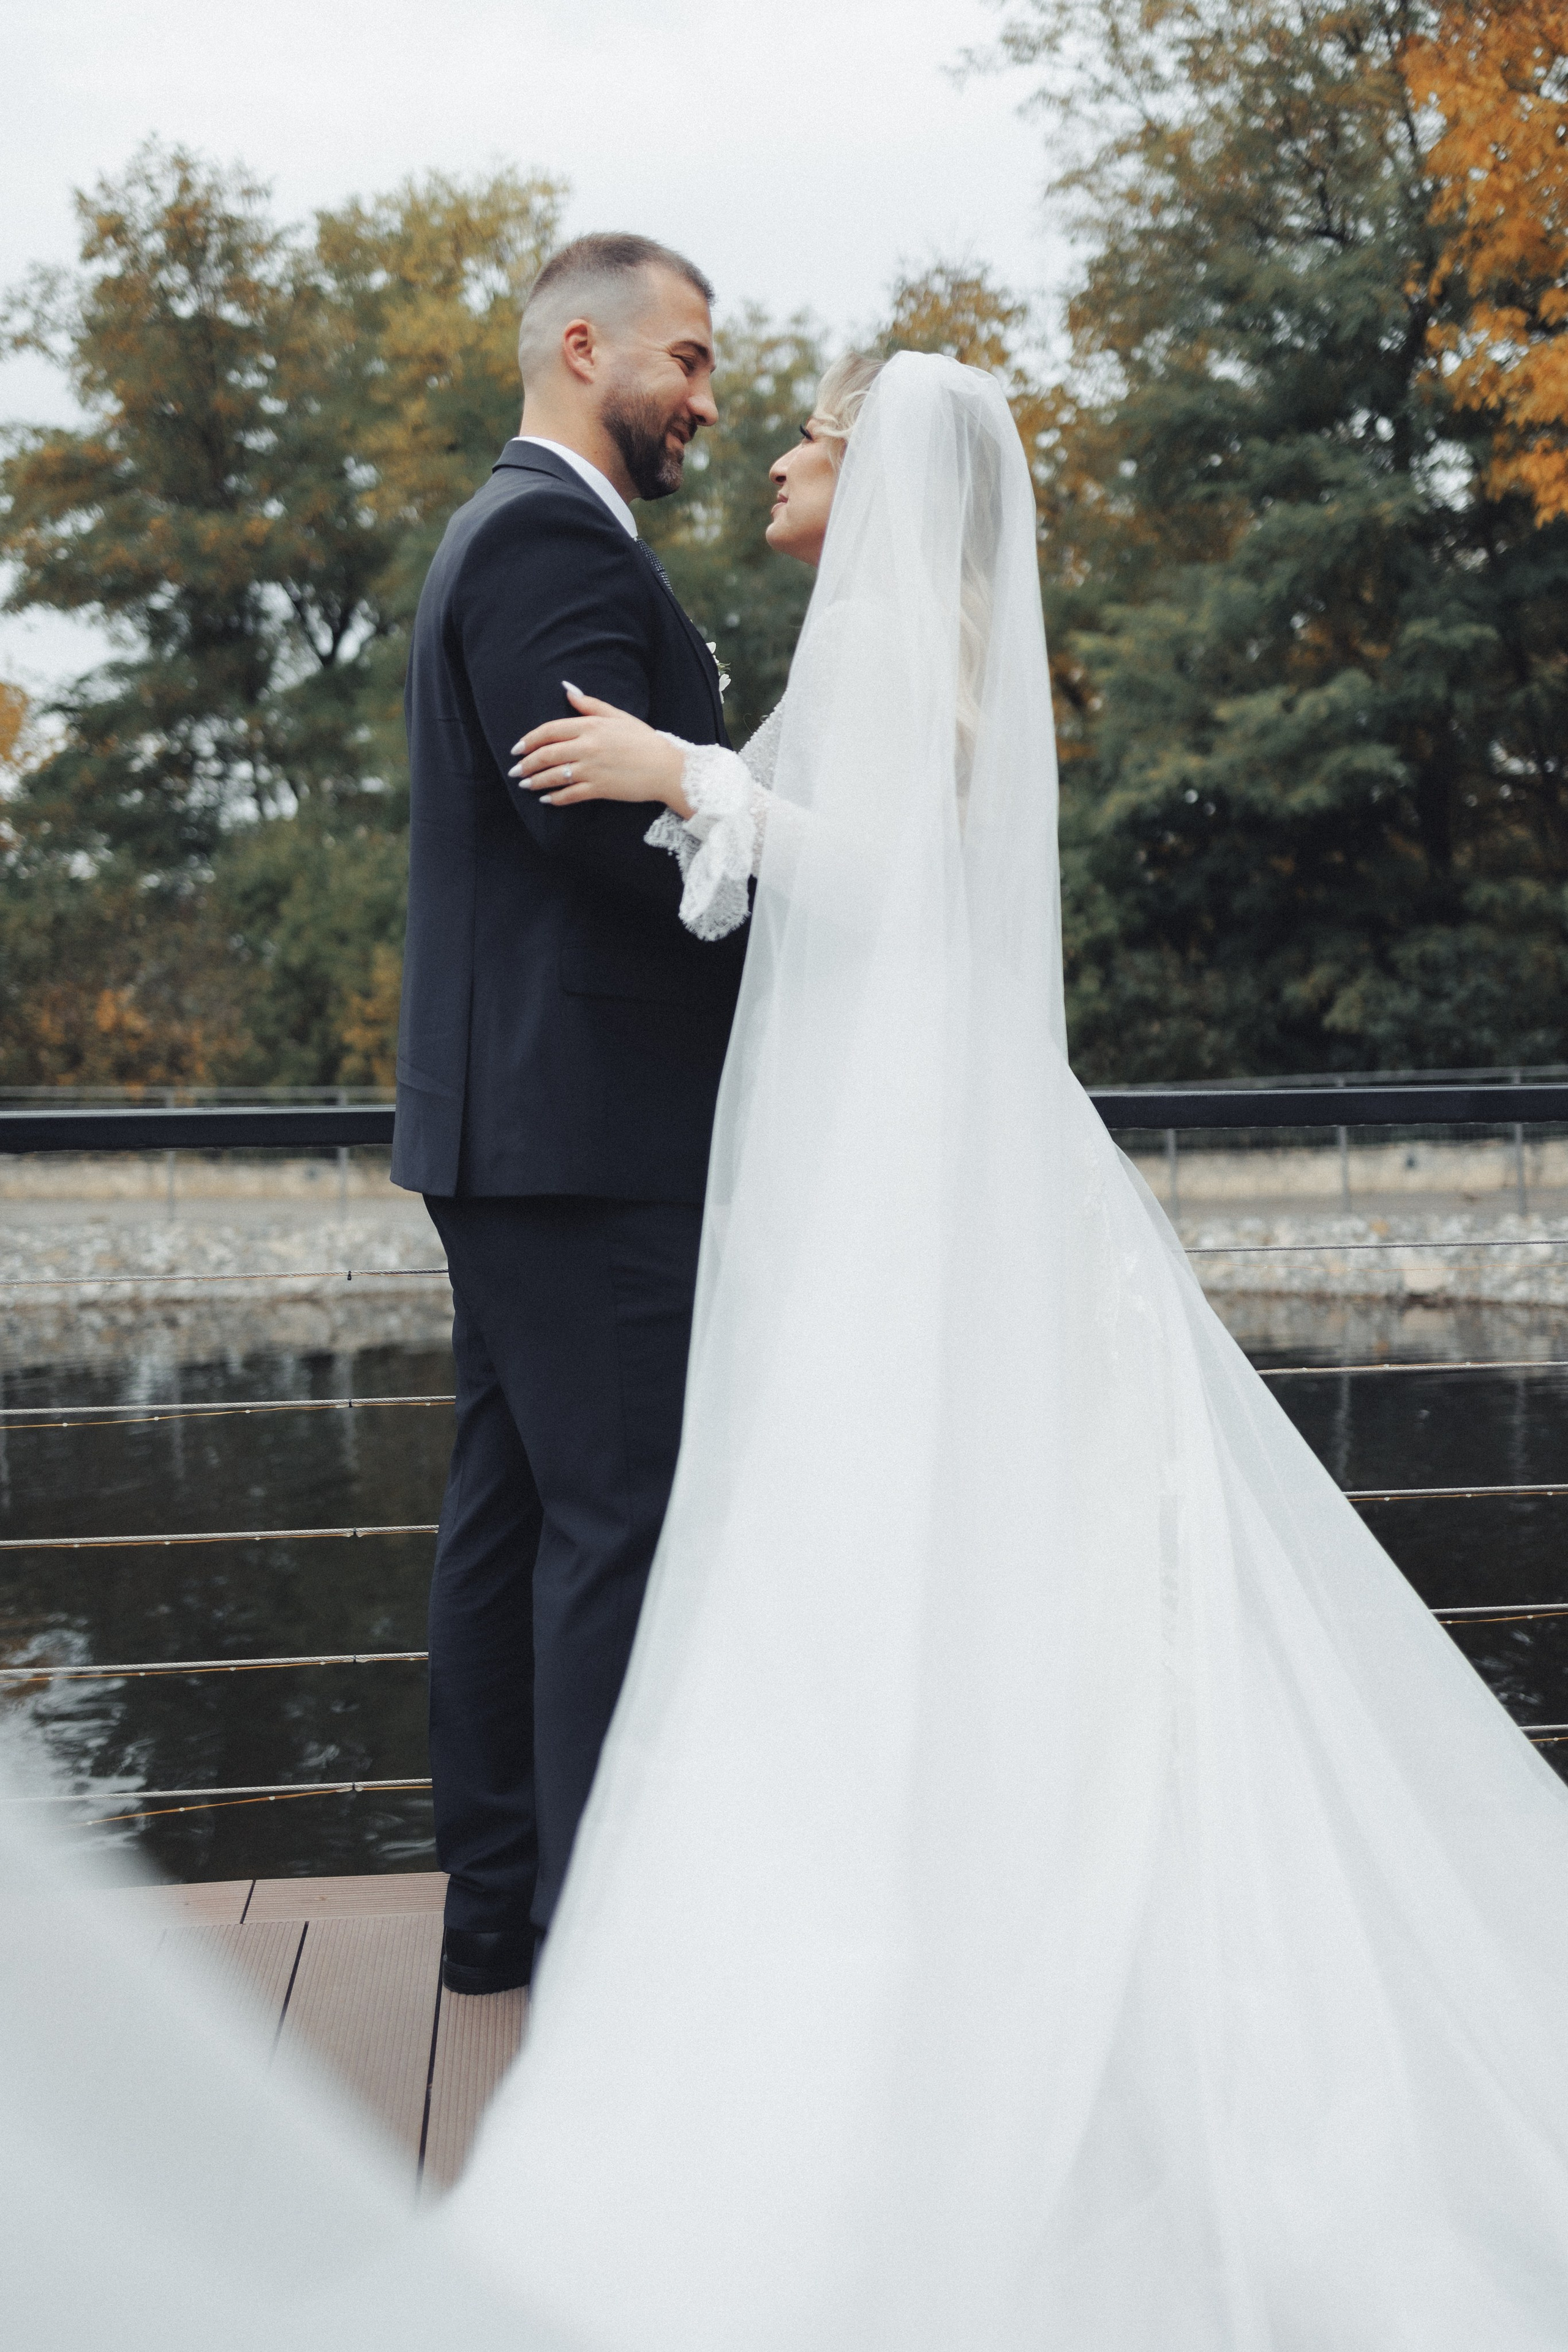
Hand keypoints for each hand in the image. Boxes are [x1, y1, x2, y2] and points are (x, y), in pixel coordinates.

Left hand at [511, 684, 692, 816]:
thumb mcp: (618, 716)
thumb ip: (590, 704)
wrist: (667, 768)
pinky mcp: (600, 789)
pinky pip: (570, 794)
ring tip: (525, 784)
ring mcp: (592, 769)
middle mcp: (587, 747)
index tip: (517, 748)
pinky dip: (555, 798)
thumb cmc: (643, 740)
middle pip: (547, 754)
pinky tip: (547, 799)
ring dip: (536, 781)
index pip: (550, 730)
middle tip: (516, 770)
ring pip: (555, 775)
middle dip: (527, 763)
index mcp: (590, 726)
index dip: (529, 740)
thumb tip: (567, 690)